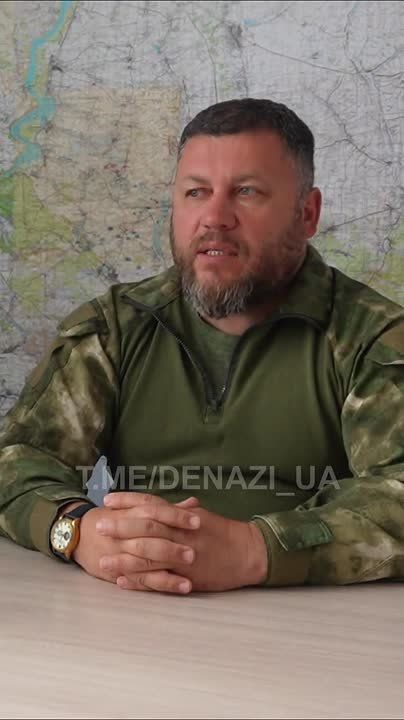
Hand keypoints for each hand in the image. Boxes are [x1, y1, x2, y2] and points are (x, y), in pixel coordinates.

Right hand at [72, 493, 200, 592]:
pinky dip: (160, 584)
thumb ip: (166, 508)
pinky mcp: (119, 573)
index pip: (155, 511)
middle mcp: (126, 533)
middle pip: (150, 537)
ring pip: (145, 562)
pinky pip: (141, 580)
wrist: (80, 534)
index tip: (198, 520)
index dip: (176, 515)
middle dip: (172, 545)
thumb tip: (194, 504)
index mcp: (132, 513)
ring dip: (168, 571)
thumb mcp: (136, 509)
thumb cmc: (114, 519)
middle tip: (195, 552)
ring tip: (190, 577)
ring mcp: (121, 554)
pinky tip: (179, 588)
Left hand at [102, 497, 267, 592]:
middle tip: (98, 526)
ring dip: (123, 558)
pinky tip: (122, 582)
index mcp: (183, 516)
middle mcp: (181, 534)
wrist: (248, 553)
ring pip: (148, 556)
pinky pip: (158, 579)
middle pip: (145, 528)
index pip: (151, 504)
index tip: (109, 500)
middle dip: (120, 527)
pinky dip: (139, 581)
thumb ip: (180, 512)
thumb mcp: (202, 516)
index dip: (128, 501)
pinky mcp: (187, 577)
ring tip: (102, 560)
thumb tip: (165, 505)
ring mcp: (183, 556)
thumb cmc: (225, 533)